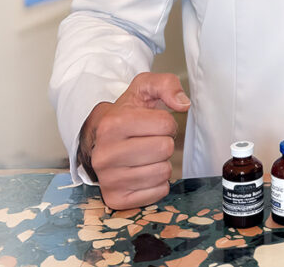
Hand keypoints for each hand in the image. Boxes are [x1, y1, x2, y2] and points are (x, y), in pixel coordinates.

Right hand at [79, 72, 190, 209]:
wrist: (100, 139)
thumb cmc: (126, 114)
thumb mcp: (143, 88)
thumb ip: (166, 84)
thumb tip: (183, 104)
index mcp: (112, 125)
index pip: (165, 124)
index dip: (166, 122)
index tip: (151, 124)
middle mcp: (105, 154)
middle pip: (165, 149)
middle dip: (164, 142)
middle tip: (149, 140)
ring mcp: (109, 180)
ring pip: (163, 172)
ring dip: (161, 162)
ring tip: (146, 155)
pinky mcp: (116, 199)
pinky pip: (158, 192)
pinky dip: (158, 183)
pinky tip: (143, 172)